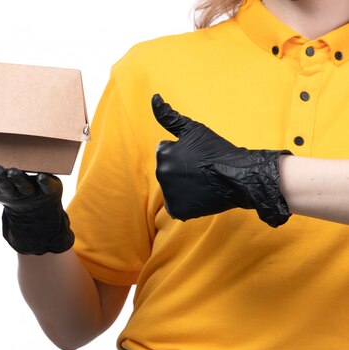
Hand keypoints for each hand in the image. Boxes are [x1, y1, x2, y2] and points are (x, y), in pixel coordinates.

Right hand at [0, 165, 73, 254]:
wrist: (37, 209)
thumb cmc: (6, 189)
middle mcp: (14, 192)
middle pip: (6, 187)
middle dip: (1, 179)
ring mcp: (32, 191)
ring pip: (24, 187)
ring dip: (19, 180)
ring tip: (13, 171)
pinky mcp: (49, 189)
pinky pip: (48, 186)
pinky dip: (46, 182)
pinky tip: (44, 176)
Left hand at [151, 94, 291, 226]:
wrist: (239, 176)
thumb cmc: (217, 150)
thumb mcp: (193, 129)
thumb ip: (169, 116)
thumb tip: (154, 98)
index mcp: (163, 153)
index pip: (166, 153)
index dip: (183, 153)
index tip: (197, 155)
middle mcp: (161, 173)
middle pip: (168, 171)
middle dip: (181, 169)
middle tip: (201, 169)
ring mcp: (169, 193)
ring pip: (172, 188)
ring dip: (183, 185)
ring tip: (202, 181)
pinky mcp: (178, 209)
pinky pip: (177, 206)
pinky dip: (186, 202)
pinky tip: (199, 195)